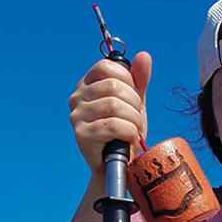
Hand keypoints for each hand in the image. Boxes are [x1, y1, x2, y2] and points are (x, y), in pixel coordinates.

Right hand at [68, 51, 151, 172]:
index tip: (134, 98)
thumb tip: (144, 56)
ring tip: (135, 131)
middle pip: (113, 87)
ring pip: (114, 106)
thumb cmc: (125, 132)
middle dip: (134, 103)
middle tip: (137, 119)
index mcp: (87, 84)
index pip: (106, 67)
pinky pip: (112, 125)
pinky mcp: (81, 135)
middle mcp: (77, 97)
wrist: (119, 165)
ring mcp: (76, 116)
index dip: (128, 80)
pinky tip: (130, 139)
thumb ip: (139, 80)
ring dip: (133, 120)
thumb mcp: (134, 103)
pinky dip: (128, 132)